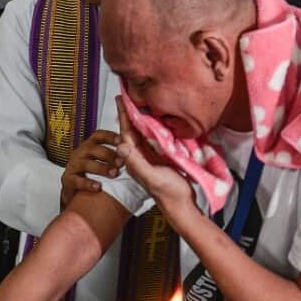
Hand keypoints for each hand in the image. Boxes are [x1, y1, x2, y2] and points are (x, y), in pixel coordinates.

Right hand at [61, 130, 121, 207]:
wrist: (75, 194)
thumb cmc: (94, 176)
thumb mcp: (104, 163)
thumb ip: (117, 156)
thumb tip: (137, 151)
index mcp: (90, 146)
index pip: (99, 135)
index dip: (110, 136)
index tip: (122, 141)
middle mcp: (80, 153)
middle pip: (93, 148)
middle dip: (109, 154)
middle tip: (122, 162)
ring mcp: (73, 166)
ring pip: (85, 163)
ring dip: (101, 168)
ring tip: (114, 174)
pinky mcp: (68, 180)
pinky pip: (77, 180)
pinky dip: (88, 183)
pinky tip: (98, 187)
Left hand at [116, 100, 195, 214]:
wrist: (181, 205)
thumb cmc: (167, 193)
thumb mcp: (151, 177)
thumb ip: (136, 163)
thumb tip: (121, 145)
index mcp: (135, 159)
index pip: (125, 133)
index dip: (123, 115)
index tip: (120, 99)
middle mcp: (140, 156)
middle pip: (133, 130)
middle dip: (130, 112)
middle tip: (127, 94)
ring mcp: (151, 156)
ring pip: (143, 133)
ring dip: (141, 117)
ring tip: (139, 101)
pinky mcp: (162, 157)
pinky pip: (155, 138)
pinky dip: (154, 127)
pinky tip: (156, 118)